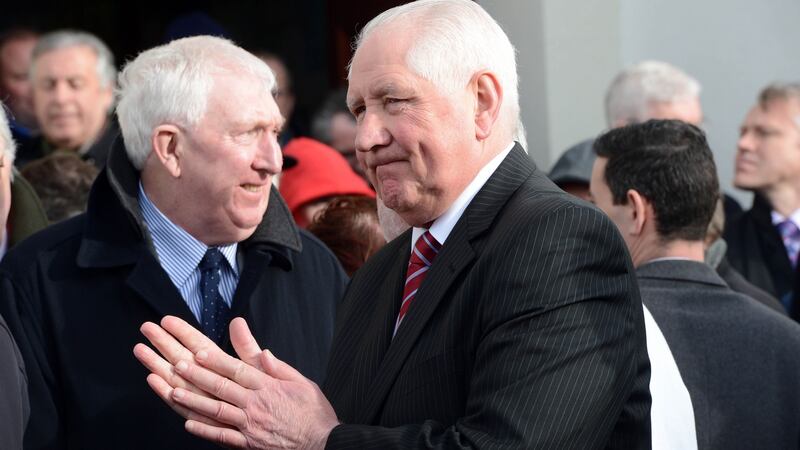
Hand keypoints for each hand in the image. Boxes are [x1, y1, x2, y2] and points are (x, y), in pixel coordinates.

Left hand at [135, 316, 338, 448]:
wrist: (323, 444)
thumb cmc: (314, 414)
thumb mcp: (303, 383)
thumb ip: (280, 368)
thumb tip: (264, 353)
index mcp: (268, 387)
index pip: (237, 370)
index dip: (216, 361)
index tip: (199, 352)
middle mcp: (256, 405)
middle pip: (222, 387)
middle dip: (198, 375)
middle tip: (179, 365)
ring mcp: (250, 425)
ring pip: (217, 410)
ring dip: (194, 400)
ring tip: (175, 390)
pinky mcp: (249, 443)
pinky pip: (222, 436)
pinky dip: (204, 430)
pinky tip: (188, 424)